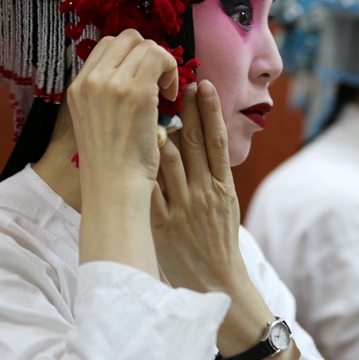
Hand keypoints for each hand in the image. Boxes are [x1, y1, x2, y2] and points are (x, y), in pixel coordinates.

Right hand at [67, 30, 178, 275]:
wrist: (113, 188)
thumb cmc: (111, 163)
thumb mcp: (95, 121)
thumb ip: (105, 95)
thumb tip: (130, 75)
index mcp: (78, 86)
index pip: (107, 45)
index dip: (132, 56)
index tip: (144, 79)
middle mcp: (90, 80)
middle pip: (127, 38)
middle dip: (149, 53)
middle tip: (159, 82)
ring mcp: (111, 83)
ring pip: (146, 44)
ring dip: (163, 63)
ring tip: (166, 92)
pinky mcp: (136, 92)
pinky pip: (160, 57)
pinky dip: (171, 71)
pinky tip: (170, 97)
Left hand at [151, 81, 245, 293]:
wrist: (215, 280)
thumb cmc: (218, 240)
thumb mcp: (224, 203)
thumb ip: (211, 174)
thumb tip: (195, 139)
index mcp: (222, 186)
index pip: (216, 140)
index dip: (210, 111)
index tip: (203, 85)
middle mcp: (204, 191)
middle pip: (194, 142)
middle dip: (187, 109)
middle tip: (178, 80)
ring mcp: (183, 206)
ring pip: (169, 160)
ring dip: (160, 130)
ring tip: (150, 103)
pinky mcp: (164, 222)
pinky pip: (151, 188)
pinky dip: (143, 167)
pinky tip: (134, 145)